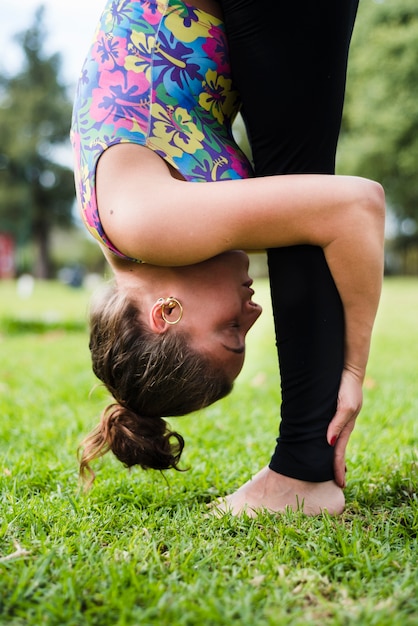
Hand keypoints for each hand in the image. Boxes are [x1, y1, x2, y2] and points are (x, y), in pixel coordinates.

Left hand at [327, 367, 362, 487]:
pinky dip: (322, 440)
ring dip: (328, 454)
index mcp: (346, 427)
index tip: (340, 484)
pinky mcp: (328, 412)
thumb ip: (337, 424)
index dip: (338, 468)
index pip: (339, 452)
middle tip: (331, 482)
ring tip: (322, 468)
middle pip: (335, 450)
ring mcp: (335, 419)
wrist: (346, 370)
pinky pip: (324, 429)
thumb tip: (329, 443)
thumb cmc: (348, 388)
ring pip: (329, 441)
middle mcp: (340, 425)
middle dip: (334, 466)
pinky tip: (317, 444)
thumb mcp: (345, 407)